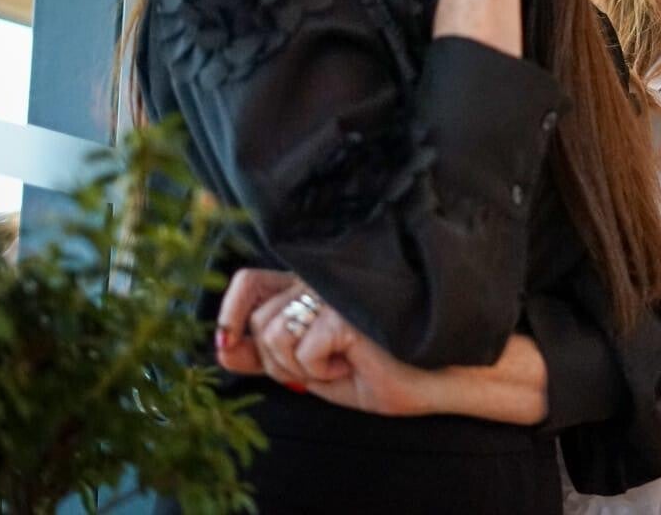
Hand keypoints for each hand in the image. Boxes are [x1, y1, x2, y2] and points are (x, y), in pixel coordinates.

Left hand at [215, 267, 440, 415]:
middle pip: (260, 321)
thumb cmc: (386, 371)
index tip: (229, 346)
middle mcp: (322, 280)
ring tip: (338, 366)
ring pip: (275, 335)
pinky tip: (353, 365)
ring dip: (299, 368)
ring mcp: (335, 293)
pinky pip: (303, 351)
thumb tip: (223, 349)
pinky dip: (323, 372)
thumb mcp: (315, 367)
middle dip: (274, 361)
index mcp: (313, 287)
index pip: (249, 281)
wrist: (438, 379)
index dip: (229, 315)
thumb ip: (270, 355)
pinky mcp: (346, 311)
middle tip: (315, 371)